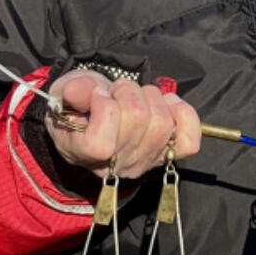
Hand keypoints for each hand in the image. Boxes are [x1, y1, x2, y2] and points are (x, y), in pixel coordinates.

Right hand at [45, 70, 201, 179]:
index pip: (101, 143)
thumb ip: (74, 90)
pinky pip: (189, 141)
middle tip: (116, 91)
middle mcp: (118, 165)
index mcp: (86, 154)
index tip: (97, 94)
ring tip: (135, 96)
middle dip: (127, 91)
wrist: (95, 116)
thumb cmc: (79, 105)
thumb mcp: (66, 93)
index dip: (103, 107)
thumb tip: (87, 91)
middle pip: (137, 119)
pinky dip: (183, 114)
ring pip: (162, 122)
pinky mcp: (169, 153)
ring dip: (151, 97)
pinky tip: (166, 104)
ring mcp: (146, 161)